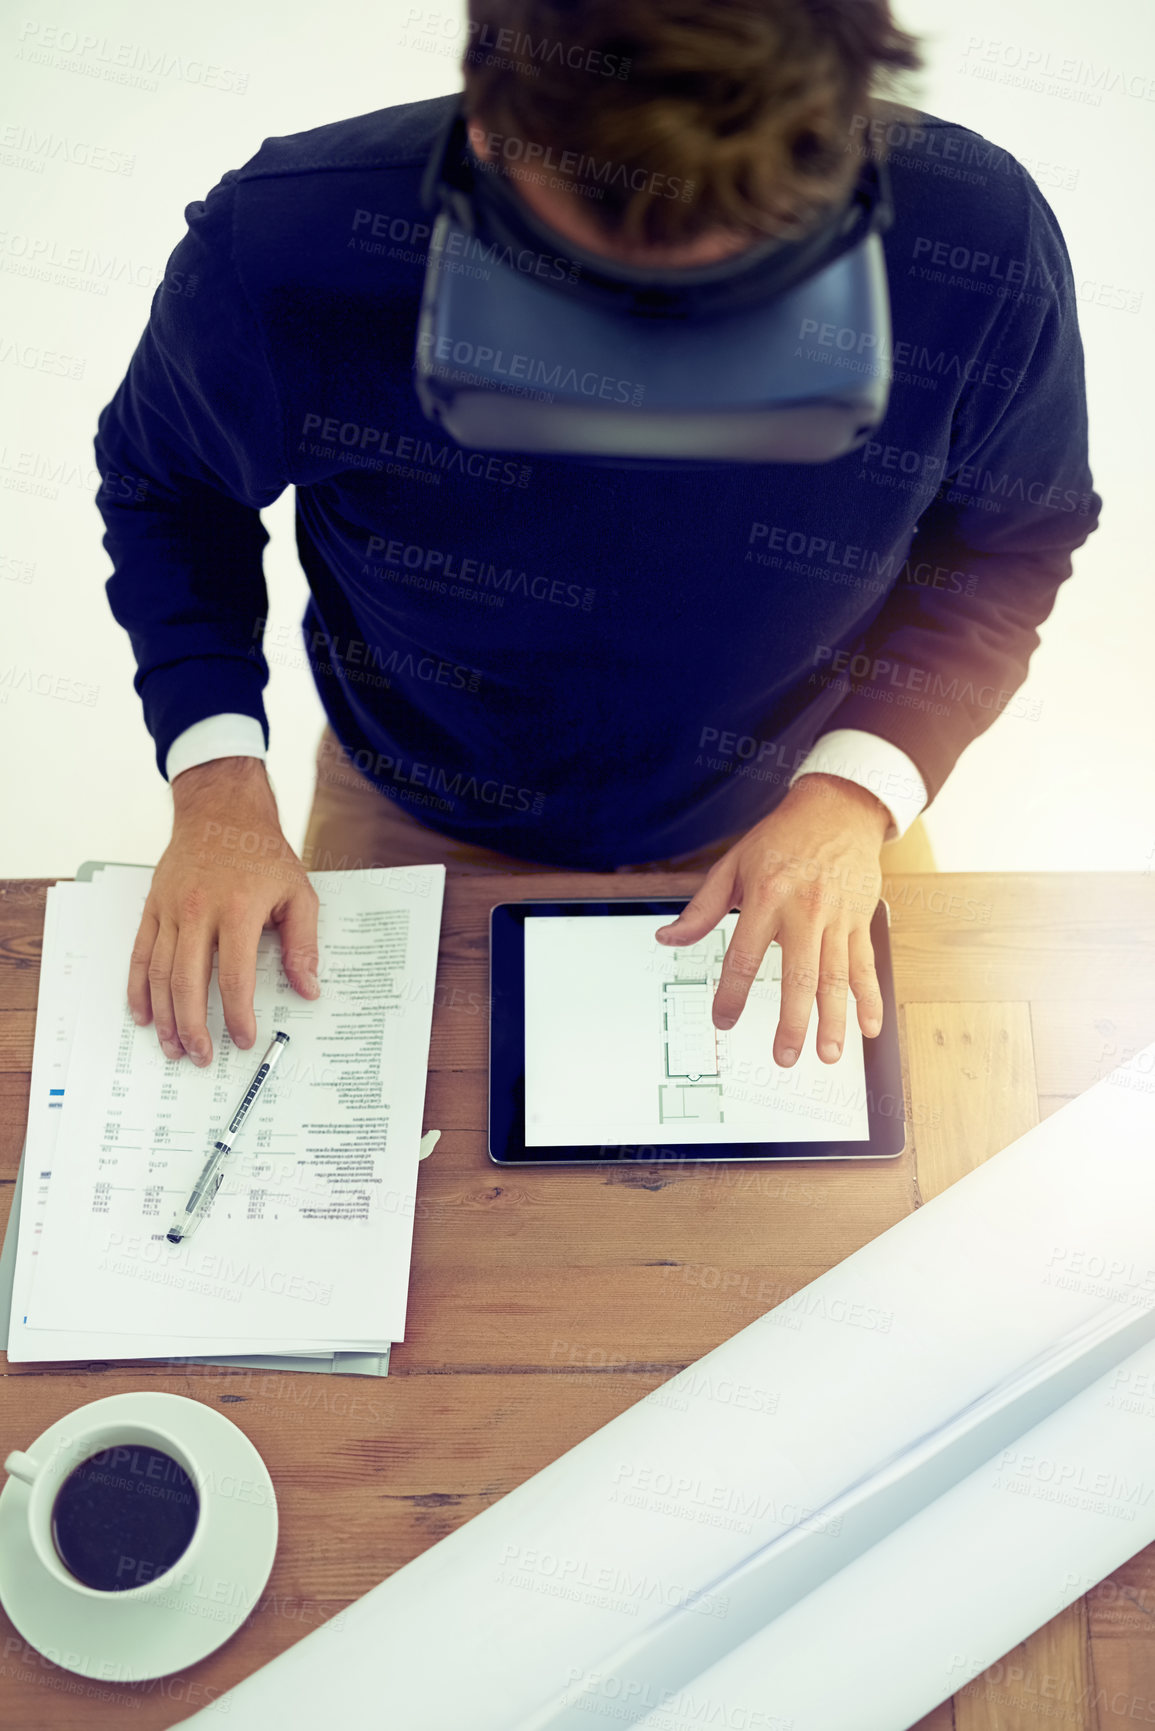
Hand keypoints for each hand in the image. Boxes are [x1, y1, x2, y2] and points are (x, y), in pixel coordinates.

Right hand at [127, 757, 320, 1065]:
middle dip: (193, 1027)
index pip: (235, 978)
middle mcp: (198, 912)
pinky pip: (140, 955)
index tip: (242, 1039)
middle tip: (202, 1056)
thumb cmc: (263, 854)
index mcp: (238, 911)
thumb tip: (308, 989)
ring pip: (160, 974)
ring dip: (164, 1016)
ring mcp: (170, 910)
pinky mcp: (153, 908)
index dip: (237, 1015)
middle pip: (188, 983)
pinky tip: (143, 1014)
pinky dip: (138, 988)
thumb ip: (303, 945)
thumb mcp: (298, 894)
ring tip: (173, 1046)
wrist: (221, 812)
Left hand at [655, 774, 887, 1065]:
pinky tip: (868, 1027)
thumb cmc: (782, 838)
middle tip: (784, 1056)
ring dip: (833, 1019)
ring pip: (836, 976)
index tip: (723, 1021)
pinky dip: (869, 998)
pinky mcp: (860, 920)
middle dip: (793, 1021)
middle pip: (798, 974)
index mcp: (766, 897)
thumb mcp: (733, 864)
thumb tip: (669, 939)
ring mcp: (837, 917)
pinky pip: (866, 964)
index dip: (731, 993)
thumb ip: (701, 908)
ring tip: (827, 1054)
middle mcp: (804, 910)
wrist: (838, 808)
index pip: (744, 955)